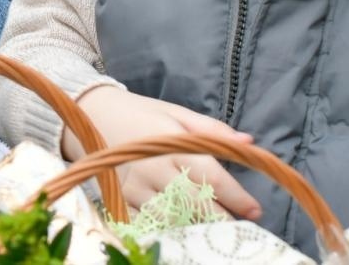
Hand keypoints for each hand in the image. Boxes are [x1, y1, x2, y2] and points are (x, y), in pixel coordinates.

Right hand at [68, 85, 261, 220]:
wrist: (93, 114)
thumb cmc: (143, 114)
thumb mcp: (178, 113)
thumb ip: (212, 131)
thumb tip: (248, 143)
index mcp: (170, 144)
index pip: (211, 176)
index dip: (236, 196)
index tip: (256, 210)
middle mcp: (153, 168)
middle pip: (194, 203)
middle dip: (222, 219)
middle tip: (243, 229)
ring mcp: (135, 187)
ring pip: (171, 218)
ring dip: (196, 228)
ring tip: (217, 235)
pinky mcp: (122, 199)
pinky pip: (148, 223)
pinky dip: (168, 231)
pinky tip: (184, 235)